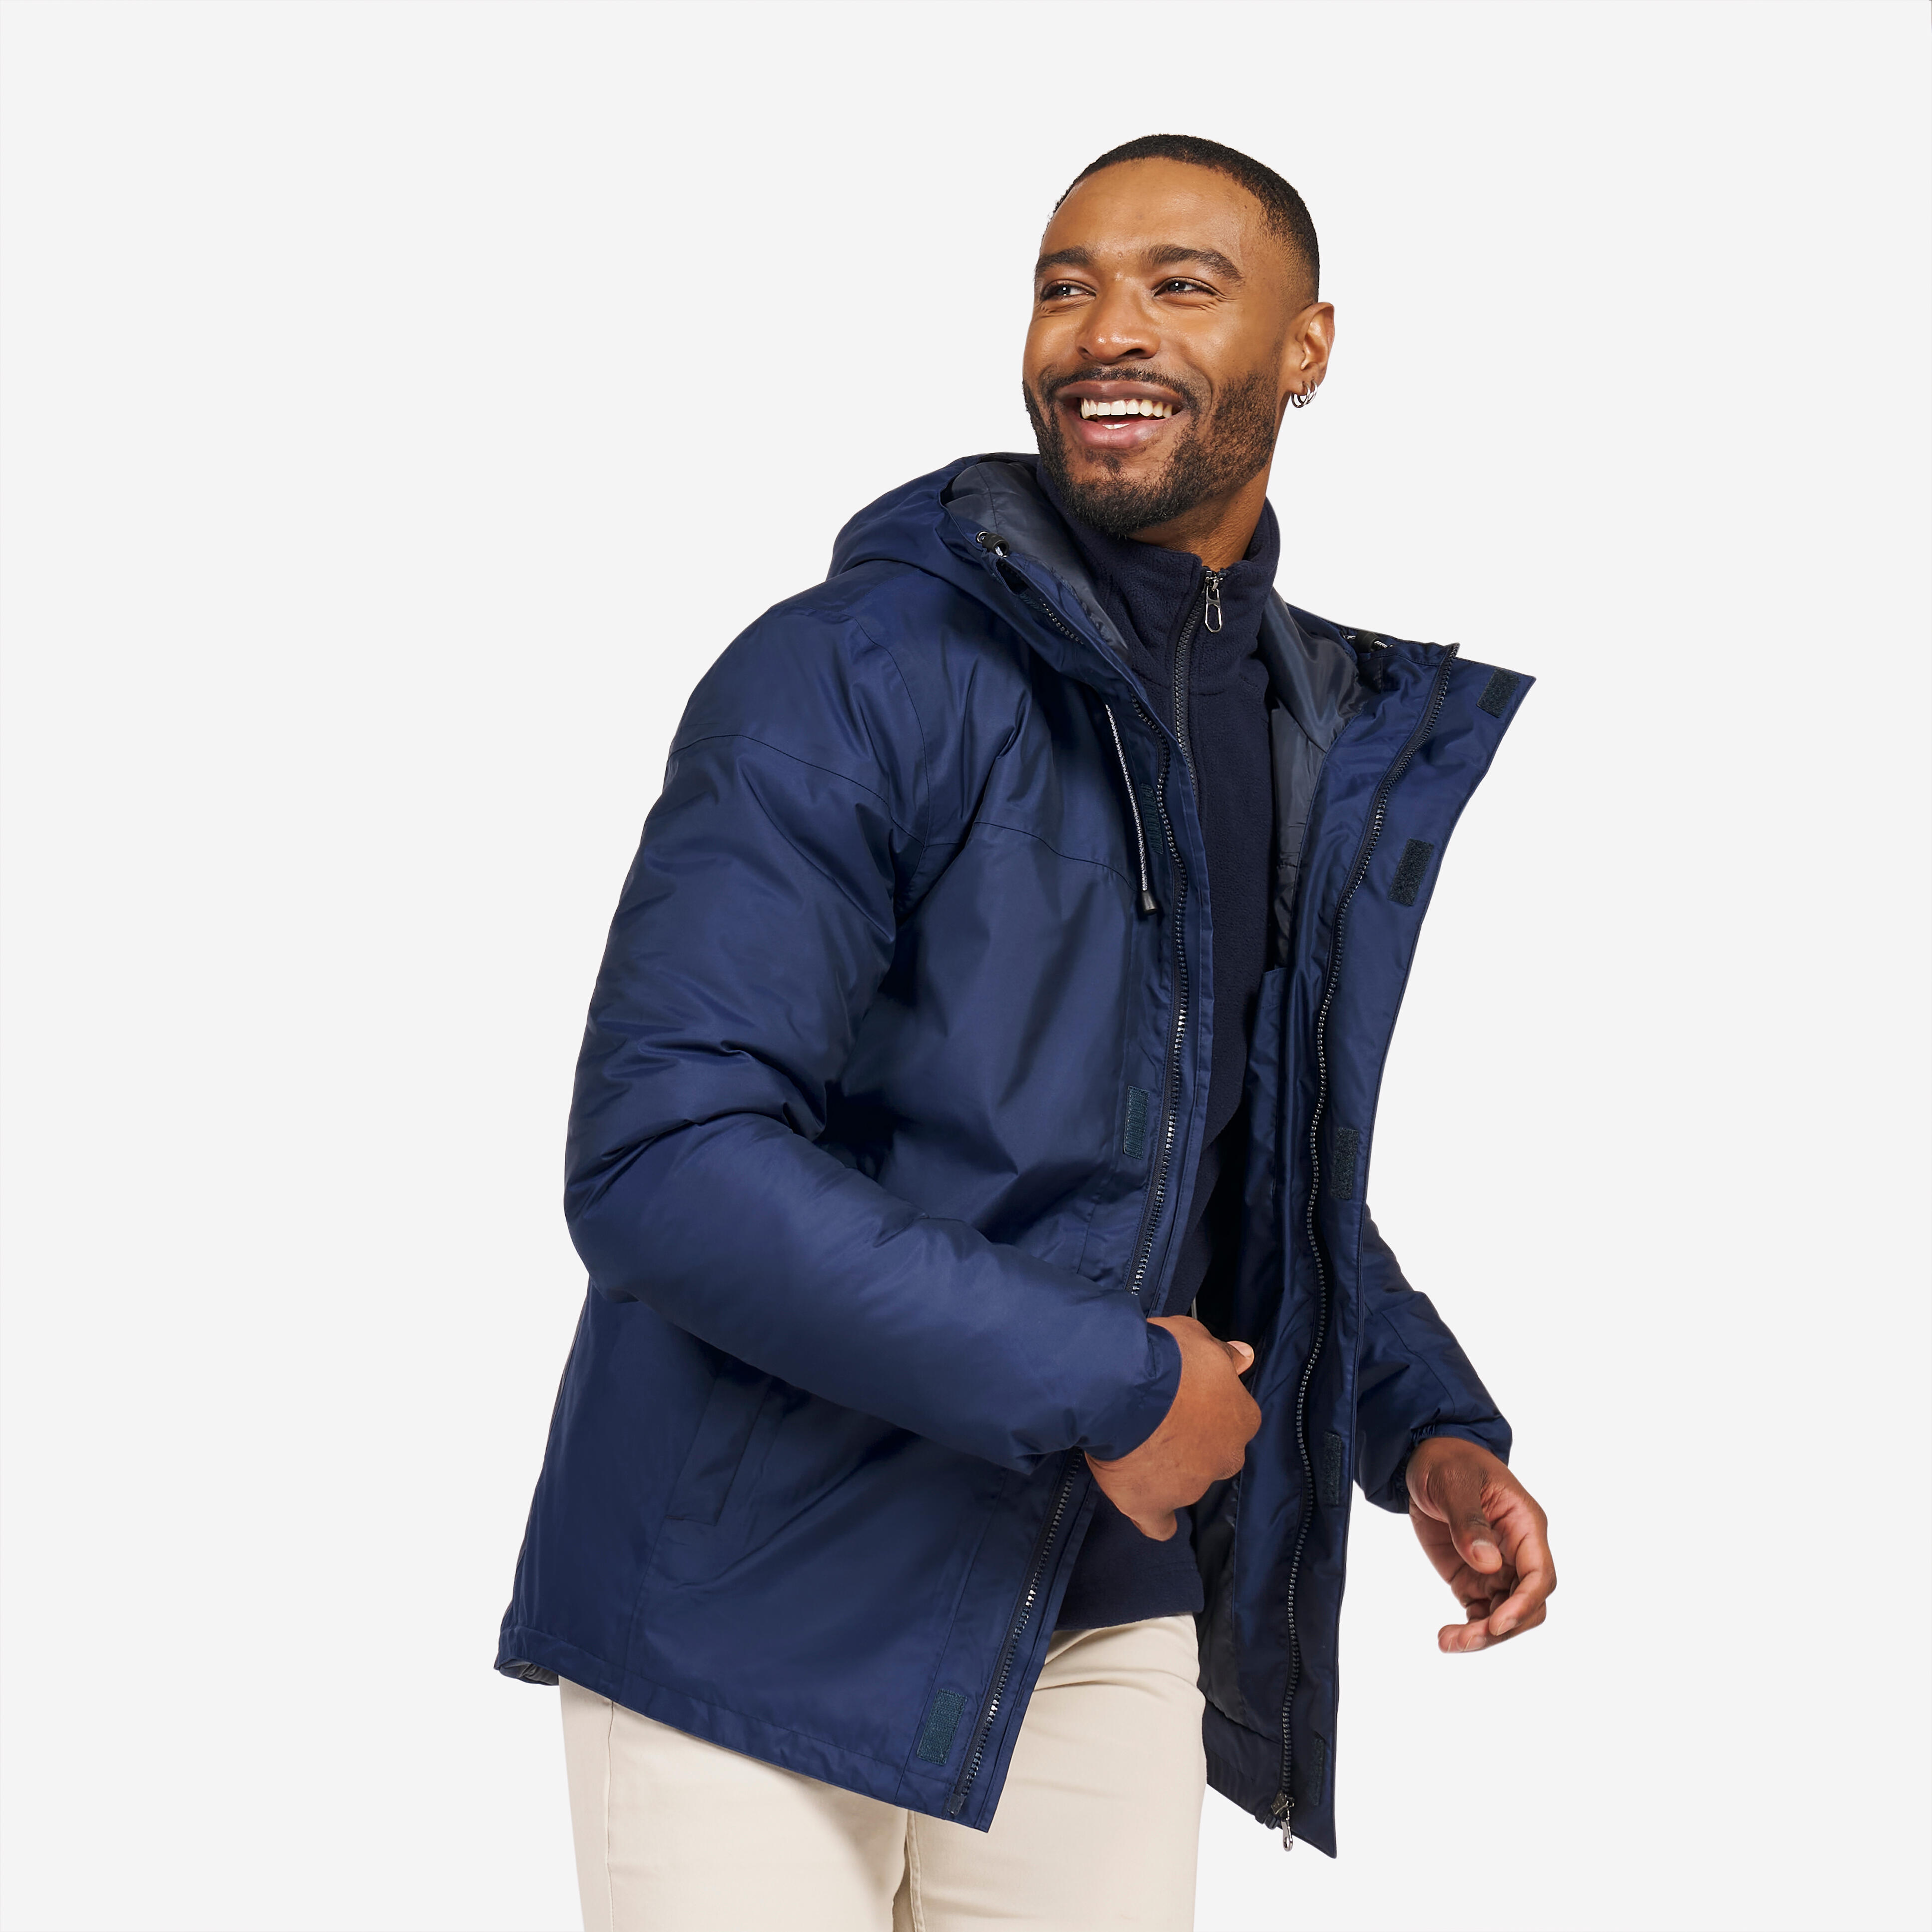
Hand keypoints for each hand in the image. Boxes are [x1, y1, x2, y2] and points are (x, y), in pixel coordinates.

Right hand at [1085, 1316, 1259, 1541]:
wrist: (1124, 1387)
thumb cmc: (1167, 1358)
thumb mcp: (1199, 1340)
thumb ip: (1223, 1354)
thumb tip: (1246, 1357)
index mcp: (1242, 1419)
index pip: (1234, 1417)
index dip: (1209, 1404)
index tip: (1186, 1393)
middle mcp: (1225, 1458)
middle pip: (1214, 1454)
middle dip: (1194, 1440)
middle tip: (1161, 1417)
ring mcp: (1190, 1487)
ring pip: (1185, 1482)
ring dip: (1168, 1466)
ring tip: (1135, 1442)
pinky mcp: (1153, 1506)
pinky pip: (1158, 1523)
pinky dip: (1155, 1517)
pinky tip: (1148, 1507)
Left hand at [1406, 1436, 1555, 1651]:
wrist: (1426, 1458)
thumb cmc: (1449, 1462)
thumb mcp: (1455, 1482)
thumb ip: (1469, 1521)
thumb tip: (1488, 1563)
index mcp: (1525, 1526)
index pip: (1540, 1575)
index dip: (1523, 1604)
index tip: (1497, 1623)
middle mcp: (1518, 1552)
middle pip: (1527, 1604)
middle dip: (1503, 1627)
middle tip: (1466, 1639)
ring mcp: (1497, 1568)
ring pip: (1506, 1615)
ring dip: (1483, 1636)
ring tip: (1448, 1642)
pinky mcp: (1474, 1578)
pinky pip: (1482, 1613)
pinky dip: (1469, 1629)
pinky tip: (1446, 1638)